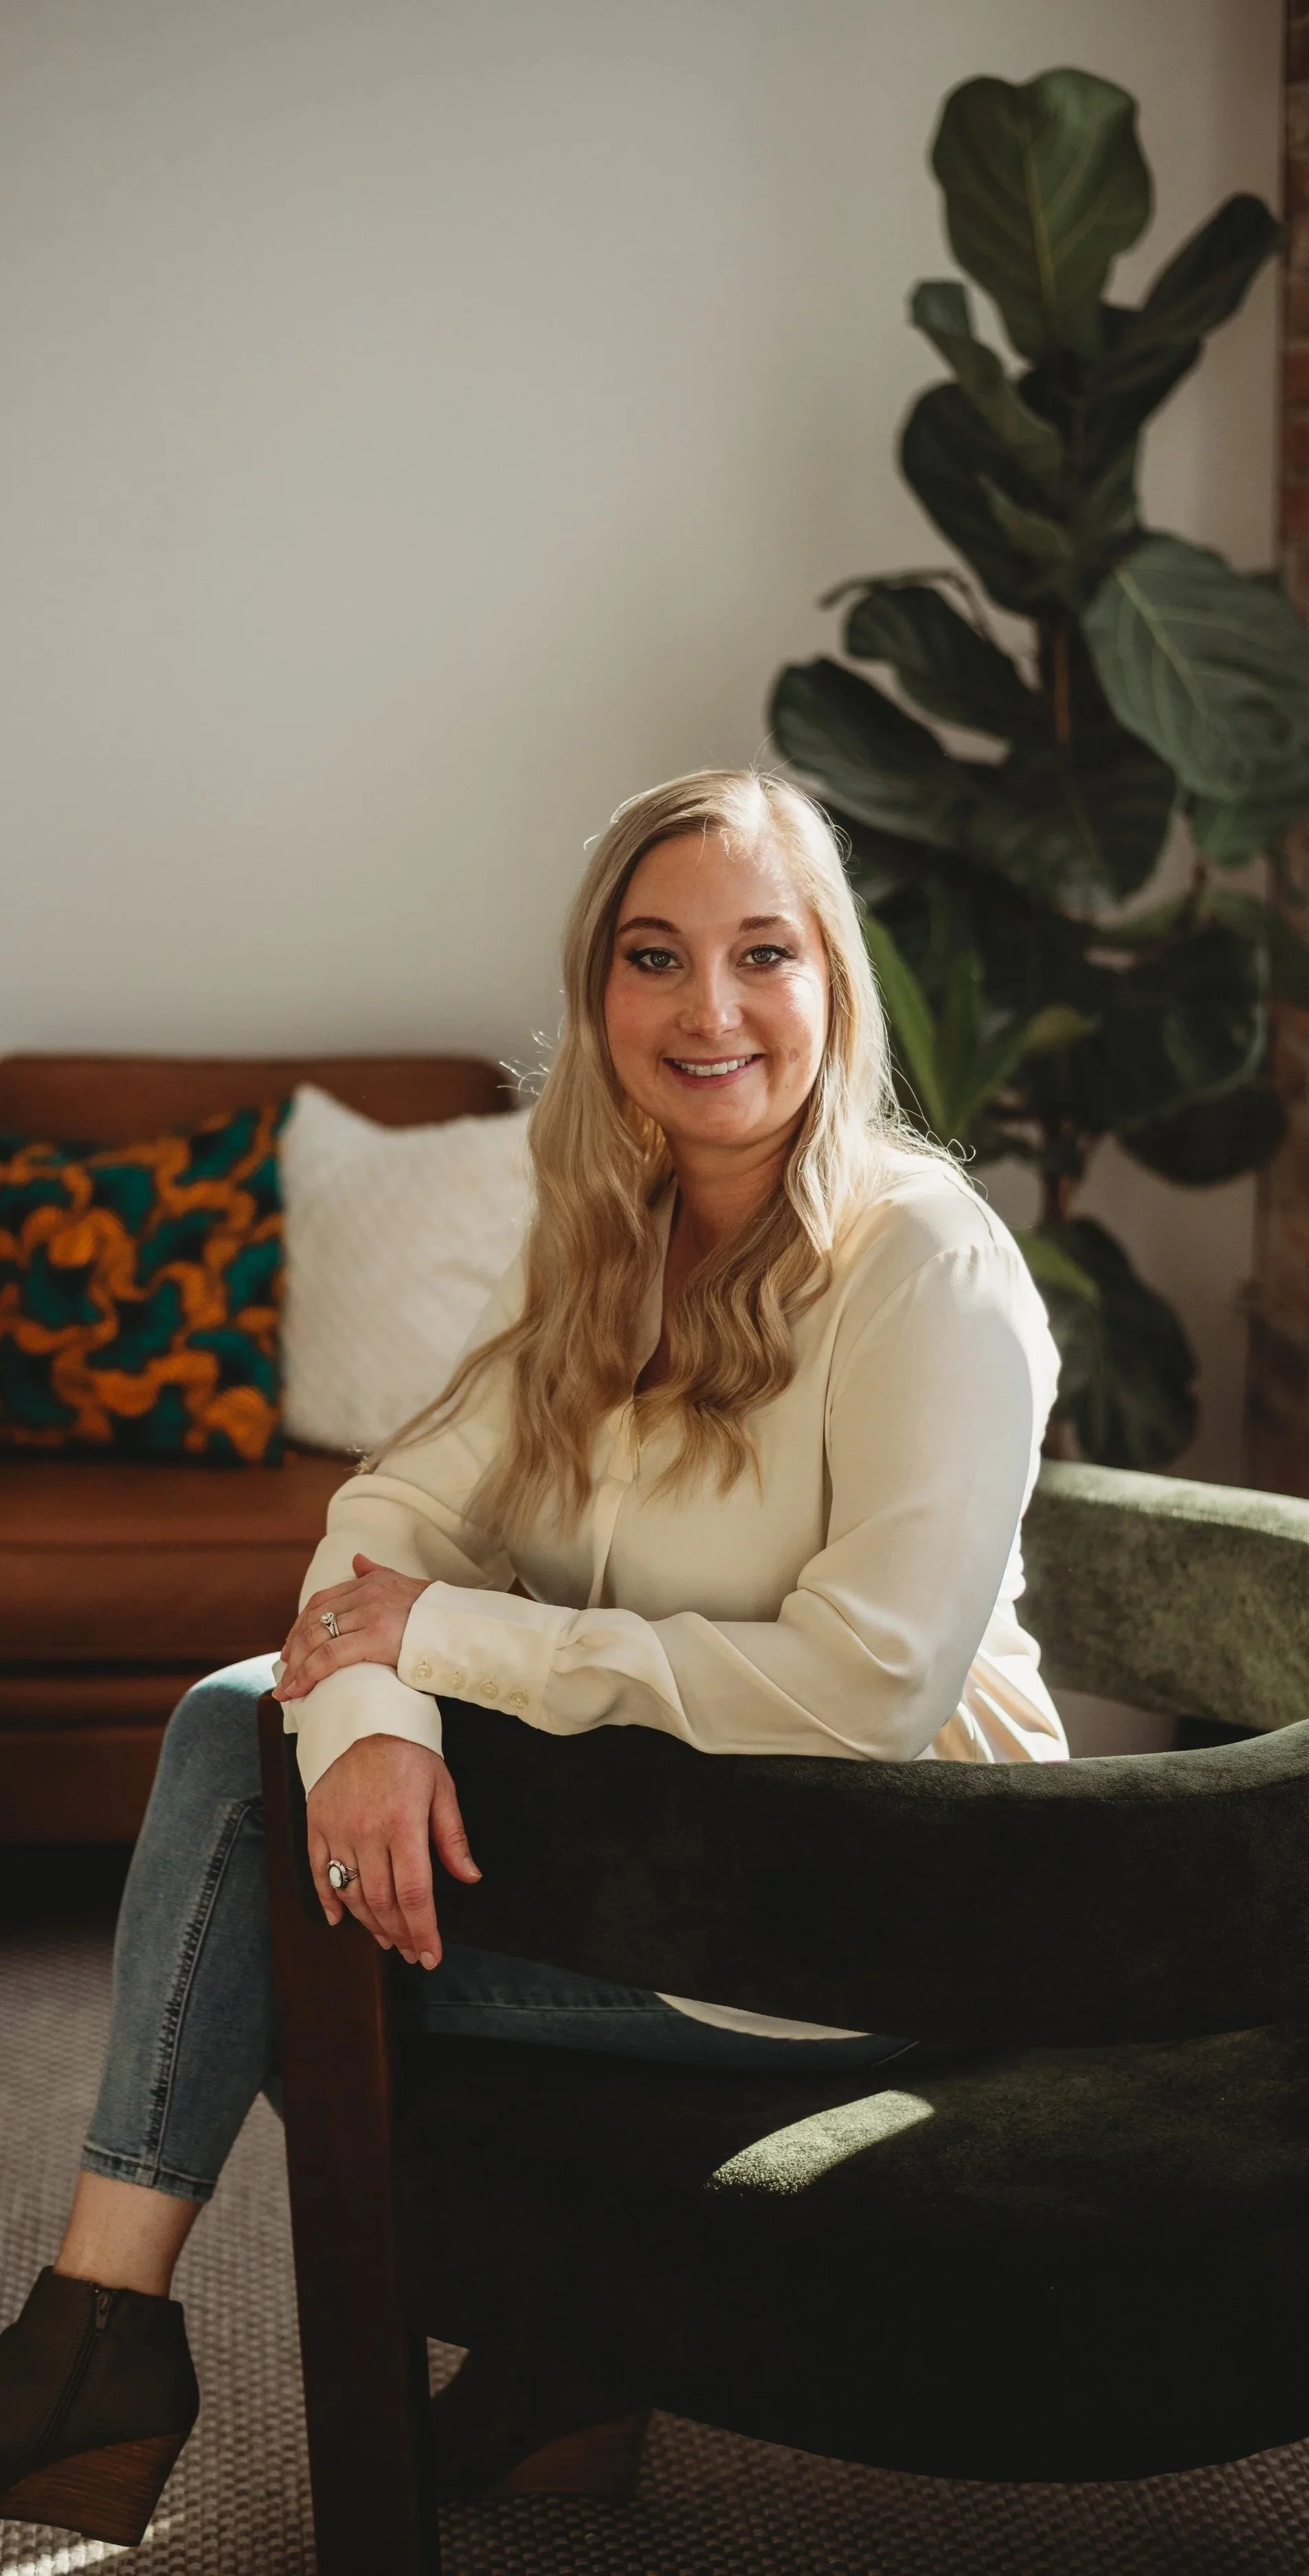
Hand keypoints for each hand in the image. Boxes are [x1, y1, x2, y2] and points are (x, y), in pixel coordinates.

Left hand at [275, 1554, 428, 1701]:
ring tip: (286, 1689)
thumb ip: (377, 1572)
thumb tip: (357, 1559)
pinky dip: (307, 1674)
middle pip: (314, 1620)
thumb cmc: (439, 1613)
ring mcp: (370, 1615)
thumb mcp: (405, 1584)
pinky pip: (330, 1656)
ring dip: (296, 1667)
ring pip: (317, 1639)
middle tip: (285, 1672)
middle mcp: (366, 1594)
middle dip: (294, 1648)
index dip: (301, 1625)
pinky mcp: (376, 1638)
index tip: (291, 1647)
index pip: (321, 1602)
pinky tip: (298, 1690)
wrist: (466, 1627)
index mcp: (370, 1583)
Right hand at [306, 1733, 480, 1965]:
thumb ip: (452, 1837)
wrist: (363, 1718)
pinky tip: (341, 1920)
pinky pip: (319, 1872)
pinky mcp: (316, 1823)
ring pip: (352, 1893)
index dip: (423, 1931)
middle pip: (383, 1901)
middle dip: (400, 1934)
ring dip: (370, 1923)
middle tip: (411, 1951)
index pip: (414, 1894)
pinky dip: (329, 1900)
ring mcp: (338, 1829)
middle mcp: (367, 1831)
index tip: (430, 1956)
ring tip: (387, 1939)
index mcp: (404, 1824)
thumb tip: (470, 1878)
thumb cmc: (410, 1754)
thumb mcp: (442, 1788)